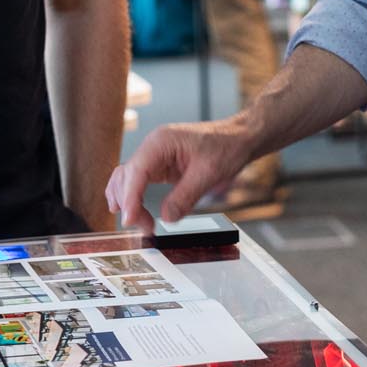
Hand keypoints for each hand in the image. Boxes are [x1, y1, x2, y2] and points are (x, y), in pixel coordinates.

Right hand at [105, 119, 253, 230]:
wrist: (239, 138)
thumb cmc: (226, 146)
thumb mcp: (208, 174)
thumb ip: (185, 197)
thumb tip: (166, 218)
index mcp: (161, 142)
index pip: (136, 172)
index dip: (129, 198)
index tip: (129, 220)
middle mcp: (153, 147)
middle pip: (127, 177)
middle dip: (130, 204)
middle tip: (145, 228)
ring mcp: (154, 156)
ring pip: (127, 180)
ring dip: (129, 202)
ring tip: (142, 224)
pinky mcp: (160, 166)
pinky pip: (138, 182)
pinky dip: (134, 197)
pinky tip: (134, 212)